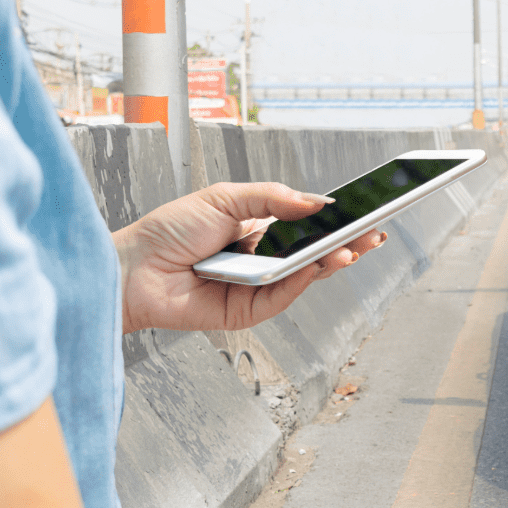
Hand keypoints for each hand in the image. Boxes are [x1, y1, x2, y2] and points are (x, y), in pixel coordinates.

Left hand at [113, 182, 386, 334]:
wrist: (133, 267)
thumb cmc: (168, 232)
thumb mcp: (224, 197)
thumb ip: (272, 197)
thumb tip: (315, 202)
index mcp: (260, 228)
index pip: (308, 225)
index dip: (337, 221)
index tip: (366, 212)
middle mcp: (263, 258)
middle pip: (316, 253)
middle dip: (348, 243)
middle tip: (374, 233)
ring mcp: (259, 286)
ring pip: (306, 276)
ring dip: (333, 262)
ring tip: (352, 248)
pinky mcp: (248, 311)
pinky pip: (284, 296)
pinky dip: (303, 280)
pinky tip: (318, 265)